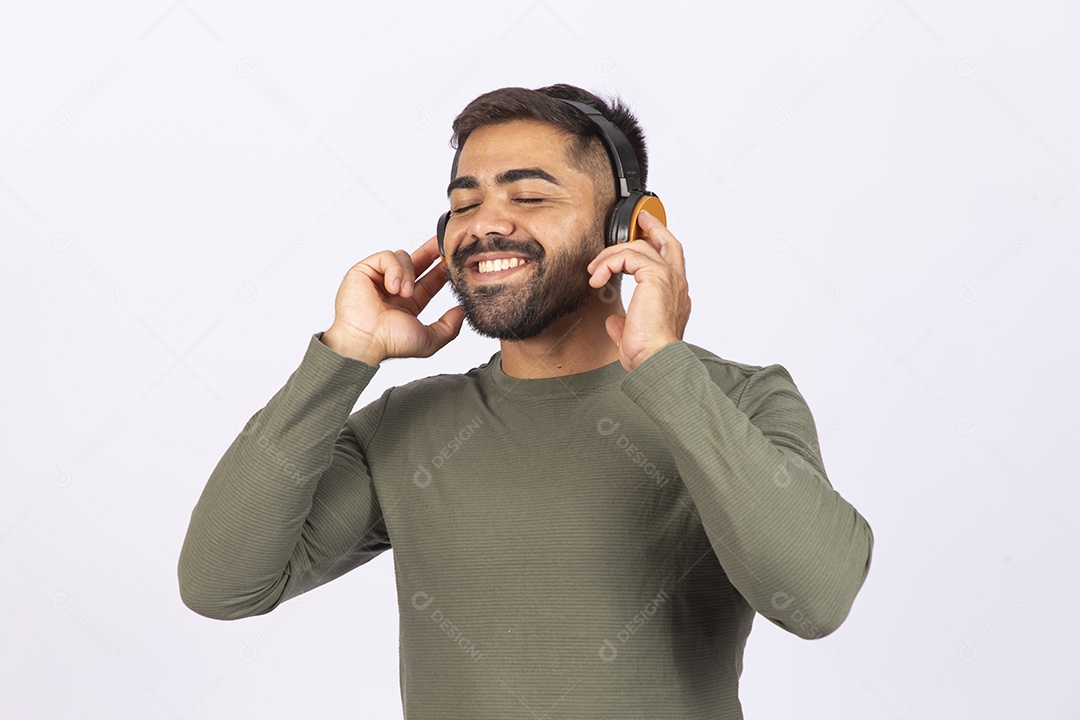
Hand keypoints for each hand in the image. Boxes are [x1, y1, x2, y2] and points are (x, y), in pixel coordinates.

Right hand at [322, 236, 465, 363]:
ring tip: (404, 293)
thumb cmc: (390, 343)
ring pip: (403, 257)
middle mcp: (394, 289)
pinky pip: (386, 257)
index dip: (442, 270)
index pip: (430, 280)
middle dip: (432, 251)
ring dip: (408, 274)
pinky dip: (393, 270)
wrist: (365, 340)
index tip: (454, 261)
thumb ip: (449, 327)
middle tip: (444, 242)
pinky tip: (392, 287)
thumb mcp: (429, 339)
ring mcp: (379, 279)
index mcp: (409, 304)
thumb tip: (462, 311)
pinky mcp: (364, 270)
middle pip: (417, 261)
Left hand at [586, 210, 690, 371]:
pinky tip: (597, 277)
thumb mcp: (632, 336)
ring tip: (595, 269)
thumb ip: (625, 324)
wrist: (656, 359)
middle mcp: (676, 284)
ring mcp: (668, 278)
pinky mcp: (655, 276)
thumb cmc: (649, 353)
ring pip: (640, 247)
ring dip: (612, 254)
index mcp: (675, 297)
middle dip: (654, 227)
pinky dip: (609, 263)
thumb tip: (614, 322)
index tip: (643, 238)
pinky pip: (628, 255)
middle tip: (641, 218)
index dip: (657, 247)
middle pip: (669, 242)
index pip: (670, 263)